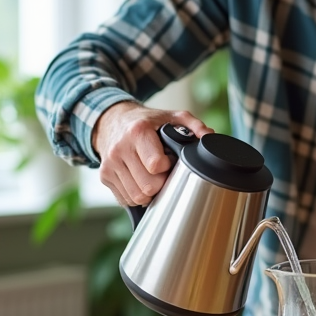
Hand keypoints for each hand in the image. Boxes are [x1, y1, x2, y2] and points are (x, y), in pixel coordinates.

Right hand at [91, 101, 212, 206]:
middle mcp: (120, 148)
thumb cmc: (145, 121)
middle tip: (163, 171)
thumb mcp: (171, 116)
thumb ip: (194, 125)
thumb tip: (210, 137)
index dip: (168, 167)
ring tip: (152, 176)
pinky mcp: (104, 175)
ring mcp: (109, 164)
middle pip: (147, 186)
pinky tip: (140, 179)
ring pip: (136, 197)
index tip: (169, 160)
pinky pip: (125, 199)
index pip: (156, 165)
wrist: (112, 120)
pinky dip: (136, 194)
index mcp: (138, 132)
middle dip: (161, 183)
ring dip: (149, 192)